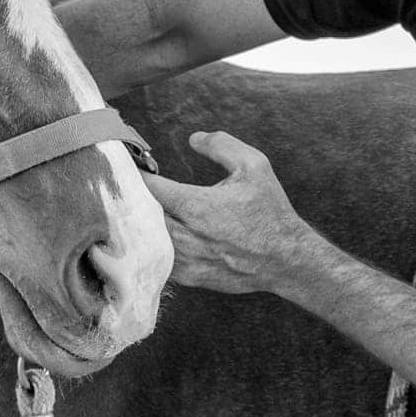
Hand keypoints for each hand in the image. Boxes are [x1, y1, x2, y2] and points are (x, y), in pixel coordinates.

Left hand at [142, 131, 314, 294]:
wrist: (287, 258)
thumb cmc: (270, 211)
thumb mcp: (254, 166)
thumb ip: (221, 145)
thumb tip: (193, 139)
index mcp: (196, 205)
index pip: (148, 187)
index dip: (136, 175)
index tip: (133, 167)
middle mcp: (186, 235)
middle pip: (138, 217)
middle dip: (132, 201)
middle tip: (129, 189)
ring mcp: (186, 259)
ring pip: (145, 242)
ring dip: (138, 227)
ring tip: (136, 213)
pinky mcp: (190, 277)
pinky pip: (158, 264)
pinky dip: (152, 250)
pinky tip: (153, 239)